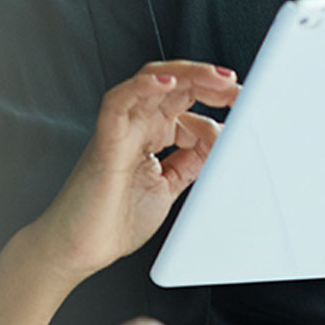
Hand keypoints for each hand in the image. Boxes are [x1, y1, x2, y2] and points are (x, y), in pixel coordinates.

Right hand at [33, 60, 238, 280]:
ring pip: (151, 81)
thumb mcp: (171, 186)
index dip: (217, 99)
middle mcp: (138, 125)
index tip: (245, 105)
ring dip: (187, 75)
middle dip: (209, 80)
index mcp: (154, 134)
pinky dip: (142, 87)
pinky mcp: (106, 140)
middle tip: (237, 87)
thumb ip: (194, 161)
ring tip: (216, 79)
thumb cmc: (115, 220)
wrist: (79, 249)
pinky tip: (167, 83)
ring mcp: (122, 129)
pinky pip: (119, 102)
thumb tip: (223, 140)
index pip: (189, 102)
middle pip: (175, 84)